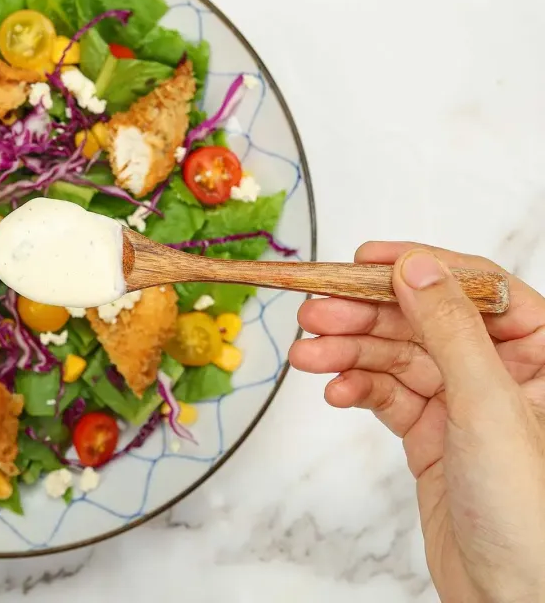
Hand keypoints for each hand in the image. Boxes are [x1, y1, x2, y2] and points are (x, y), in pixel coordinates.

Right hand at [289, 242, 544, 602]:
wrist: (509, 597)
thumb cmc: (529, 513)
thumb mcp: (488, 405)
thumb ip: (449, 330)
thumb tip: (416, 267)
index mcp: (541, 355)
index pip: (477, 288)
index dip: (420, 267)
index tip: (364, 258)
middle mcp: (503, 373)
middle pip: (423, 320)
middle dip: (365, 315)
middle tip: (315, 313)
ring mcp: (465, 404)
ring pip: (396, 356)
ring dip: (348, 353)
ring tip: (307, 356)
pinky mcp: (433, 435)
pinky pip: (387, 395)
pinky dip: (357, 389)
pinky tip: (334, 392)